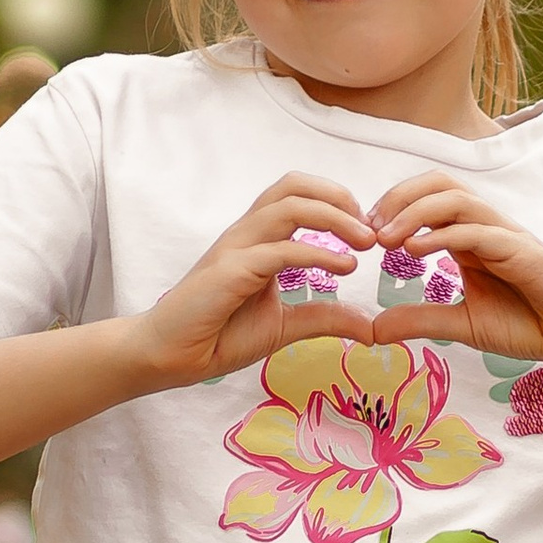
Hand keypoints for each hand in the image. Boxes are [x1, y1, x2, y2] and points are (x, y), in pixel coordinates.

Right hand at [135, 174, 380, 384]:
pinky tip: (343, 268)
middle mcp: (246, 234)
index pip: (297, 193)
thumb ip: (325, 319)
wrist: (171, 357)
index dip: (337, 201)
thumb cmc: (219, 335)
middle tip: (371, 230)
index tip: (367, 232)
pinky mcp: (229, 272)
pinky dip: (317, 253)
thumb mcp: (285, 326)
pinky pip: (278, 250)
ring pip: (287, 206)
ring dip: (334, 217)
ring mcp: (236, 249)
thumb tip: (369, 326)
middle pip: (293, 185)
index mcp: (258, 238)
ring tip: (365, 243)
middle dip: (339, 197)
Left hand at [362, 173, 542, 374]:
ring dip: (415, 212)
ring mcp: (507, 235)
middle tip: (367, 229)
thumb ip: (421, 320)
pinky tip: (416, 252)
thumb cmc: (530, 325)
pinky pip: (480, 231)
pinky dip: (444, 235)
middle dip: (398, 197)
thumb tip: (373, 328)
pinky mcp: (524, 252)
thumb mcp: (463, 325)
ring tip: (386, 238)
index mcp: (471, 237)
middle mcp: (487, 226)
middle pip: (439, 183)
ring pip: (457, 198)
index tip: (362, 235)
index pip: (428, 198)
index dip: (392, 207)